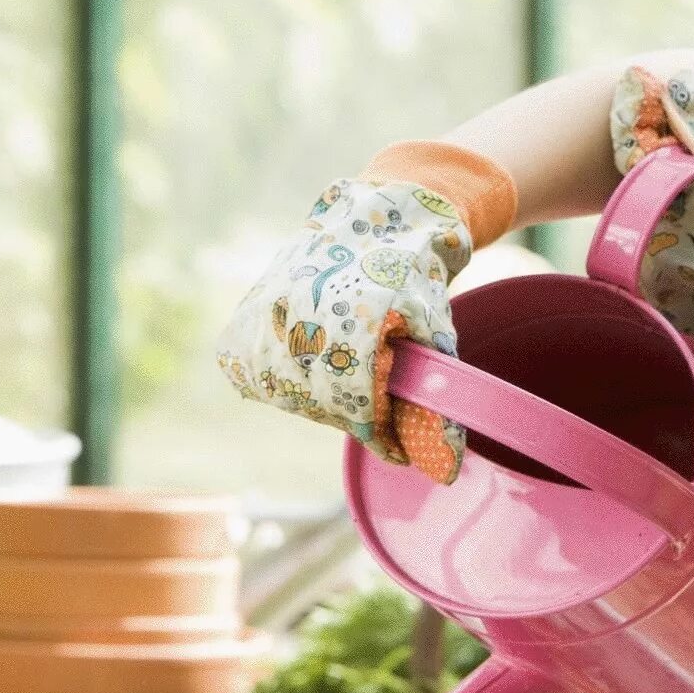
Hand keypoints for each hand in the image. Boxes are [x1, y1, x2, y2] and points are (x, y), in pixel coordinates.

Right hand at [215, 145, 515, 481]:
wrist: (376, 217)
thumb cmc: (415, 278)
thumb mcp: (437, 335)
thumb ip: (435, 406)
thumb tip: (445, 475)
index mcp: (352, 329)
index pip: (360, 413)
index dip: (382, 438)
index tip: (399, 453)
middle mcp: (301, 323)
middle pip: (323, 408)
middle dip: (355, 417)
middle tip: (379, 405)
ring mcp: (268, 317)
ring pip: (289, 394)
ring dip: (320, 399)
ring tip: (349, 370)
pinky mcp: (249, 314)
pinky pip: (252, 373)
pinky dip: (282, 380)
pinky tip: (313, 361)